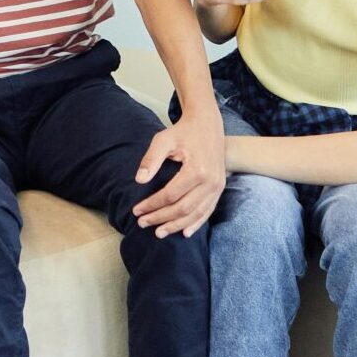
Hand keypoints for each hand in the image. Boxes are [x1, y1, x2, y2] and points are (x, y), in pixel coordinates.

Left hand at [131, 112, 225, 237]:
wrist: (207, 123)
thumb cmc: (183, 131)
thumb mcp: (164, 140)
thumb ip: (151, 159)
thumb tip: (139, 180)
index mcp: (197, 170)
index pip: (170, 195)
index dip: (152, 205)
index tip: (136, 210)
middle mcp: (210, 181)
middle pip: (182, 208)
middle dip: (161, 218)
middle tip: (142, 223)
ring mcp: (217, 186)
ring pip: (195, 214)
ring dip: (176, 225)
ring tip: (158, 232)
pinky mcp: (219, 188)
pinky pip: (207, 211)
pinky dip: (196, 223)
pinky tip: (185, 233)